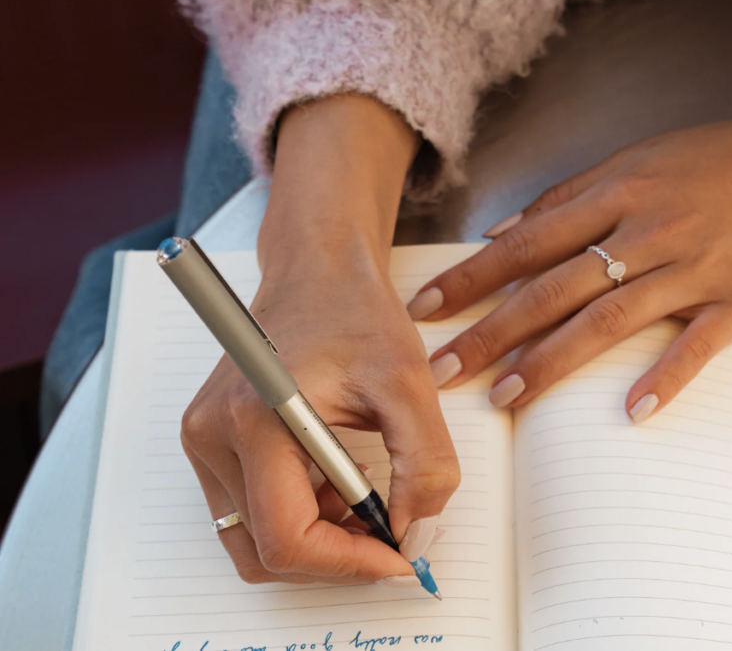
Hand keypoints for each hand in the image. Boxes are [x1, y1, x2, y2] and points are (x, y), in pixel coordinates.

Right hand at [181, 94, 459, 584]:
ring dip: (317, 536)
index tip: (400, 557)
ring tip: (367, 493)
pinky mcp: (211, 438)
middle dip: (334, 557)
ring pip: (255, 537)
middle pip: (264, 551)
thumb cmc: (356, 310)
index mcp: (255, 418)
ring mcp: (205, 439)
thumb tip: (415, 533)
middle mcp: (214, 435)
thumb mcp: (410, 383)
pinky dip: (299, 513)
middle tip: (389, 535)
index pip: (288, 538)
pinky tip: (339, 478)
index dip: (351, 564)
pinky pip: (250, 508)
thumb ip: (424, 465)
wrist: (317, 268)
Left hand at [408, 94, 731, 421]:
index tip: (425, 309)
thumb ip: (569, 197)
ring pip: (610, 320)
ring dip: (553, 361)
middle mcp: (647, 230)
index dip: (472, 278)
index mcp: (617, 192)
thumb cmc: (714, 161)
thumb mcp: (635, 160)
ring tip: (505, 397)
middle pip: (555, 288)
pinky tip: (630, 411)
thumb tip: (501, 232)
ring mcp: (694, 267)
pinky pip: (696, 345)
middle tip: (443, 370)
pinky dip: (664, 378)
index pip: (527, 242)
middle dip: (492, 331)